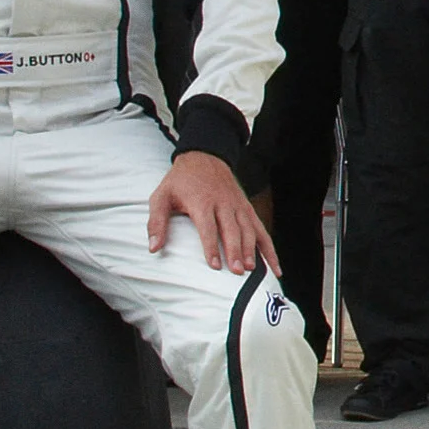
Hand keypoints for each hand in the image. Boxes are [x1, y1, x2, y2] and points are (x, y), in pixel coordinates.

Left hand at [148, 149, 273, 274]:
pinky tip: (275, 267)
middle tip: (237, 272)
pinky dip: (269, 250)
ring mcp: (238, 206)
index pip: (208, 227)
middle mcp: (223, 204)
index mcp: (201, 201)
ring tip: (250, 270)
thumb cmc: (180, 181)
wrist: (204, 157)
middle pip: (232, 230)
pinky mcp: (247, 210)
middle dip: (235, 251)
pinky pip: (261, 231)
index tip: (215, 265)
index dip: (212, 246)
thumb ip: (157, 222)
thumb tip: (154, 248)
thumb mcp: (161, 196)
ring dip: (250, 250)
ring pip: (248, 230)